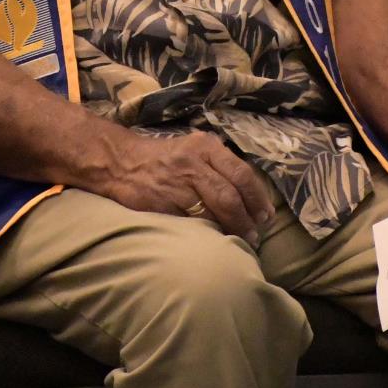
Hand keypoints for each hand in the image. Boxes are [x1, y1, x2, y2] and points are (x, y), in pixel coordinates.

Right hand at [96, 131, 273, 245]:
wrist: (121, 162)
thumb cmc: (166, 158)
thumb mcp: (195, 149)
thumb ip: (221, 165)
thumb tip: (252, 196)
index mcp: (206, 147)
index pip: (241, 174)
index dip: (257, 198)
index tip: (266, 216)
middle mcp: (192, 163)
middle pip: (229, 196)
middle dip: (246, 219)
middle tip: (255, 235)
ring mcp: (175, 184)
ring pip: (212, 212)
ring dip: (229, 230)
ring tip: (239, 240)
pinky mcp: (161, 203)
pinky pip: (191, 223)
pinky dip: (206, 234)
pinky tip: (214, 240)